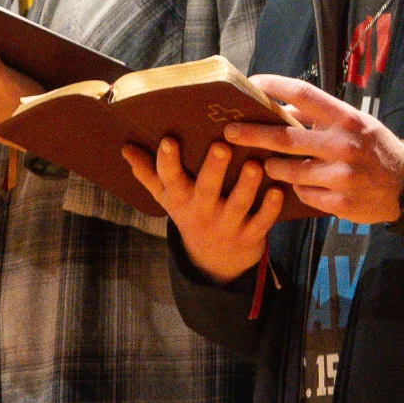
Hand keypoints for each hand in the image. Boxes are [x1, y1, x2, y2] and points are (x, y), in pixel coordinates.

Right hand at [123, 137, 282, 284]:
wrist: (214, 262)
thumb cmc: (191, 214)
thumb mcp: (168, 198)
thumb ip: (149, 173)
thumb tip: (125, 147)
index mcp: (181, 199)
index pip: (169, 179)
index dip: (167, 162)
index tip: (169, 140)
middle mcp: (202, 211)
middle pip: (206, 190)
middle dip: (213, 168)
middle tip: (222, 145)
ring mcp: (227, 225)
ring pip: (238, 204)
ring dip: (246, 185)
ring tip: (254, 164)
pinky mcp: (251, 235)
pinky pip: (261, 221)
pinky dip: (270, 207)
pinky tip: (278, 189)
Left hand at [224, 74, 403, 224]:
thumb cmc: (374, 147)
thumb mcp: (355, 123)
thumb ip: (321, 117)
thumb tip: (280, 107)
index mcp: (346, 118)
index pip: (304, 94)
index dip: (275, 85)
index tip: (251, 82)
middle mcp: (343, 144)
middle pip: (285, 137)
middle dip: (252, 134)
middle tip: (228, 131)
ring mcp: (341, 175)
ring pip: (288, 171)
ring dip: (272, 167)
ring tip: (267, 164)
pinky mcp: (339, 202)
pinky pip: (303, 194)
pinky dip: (297, 189)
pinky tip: (300, 185)